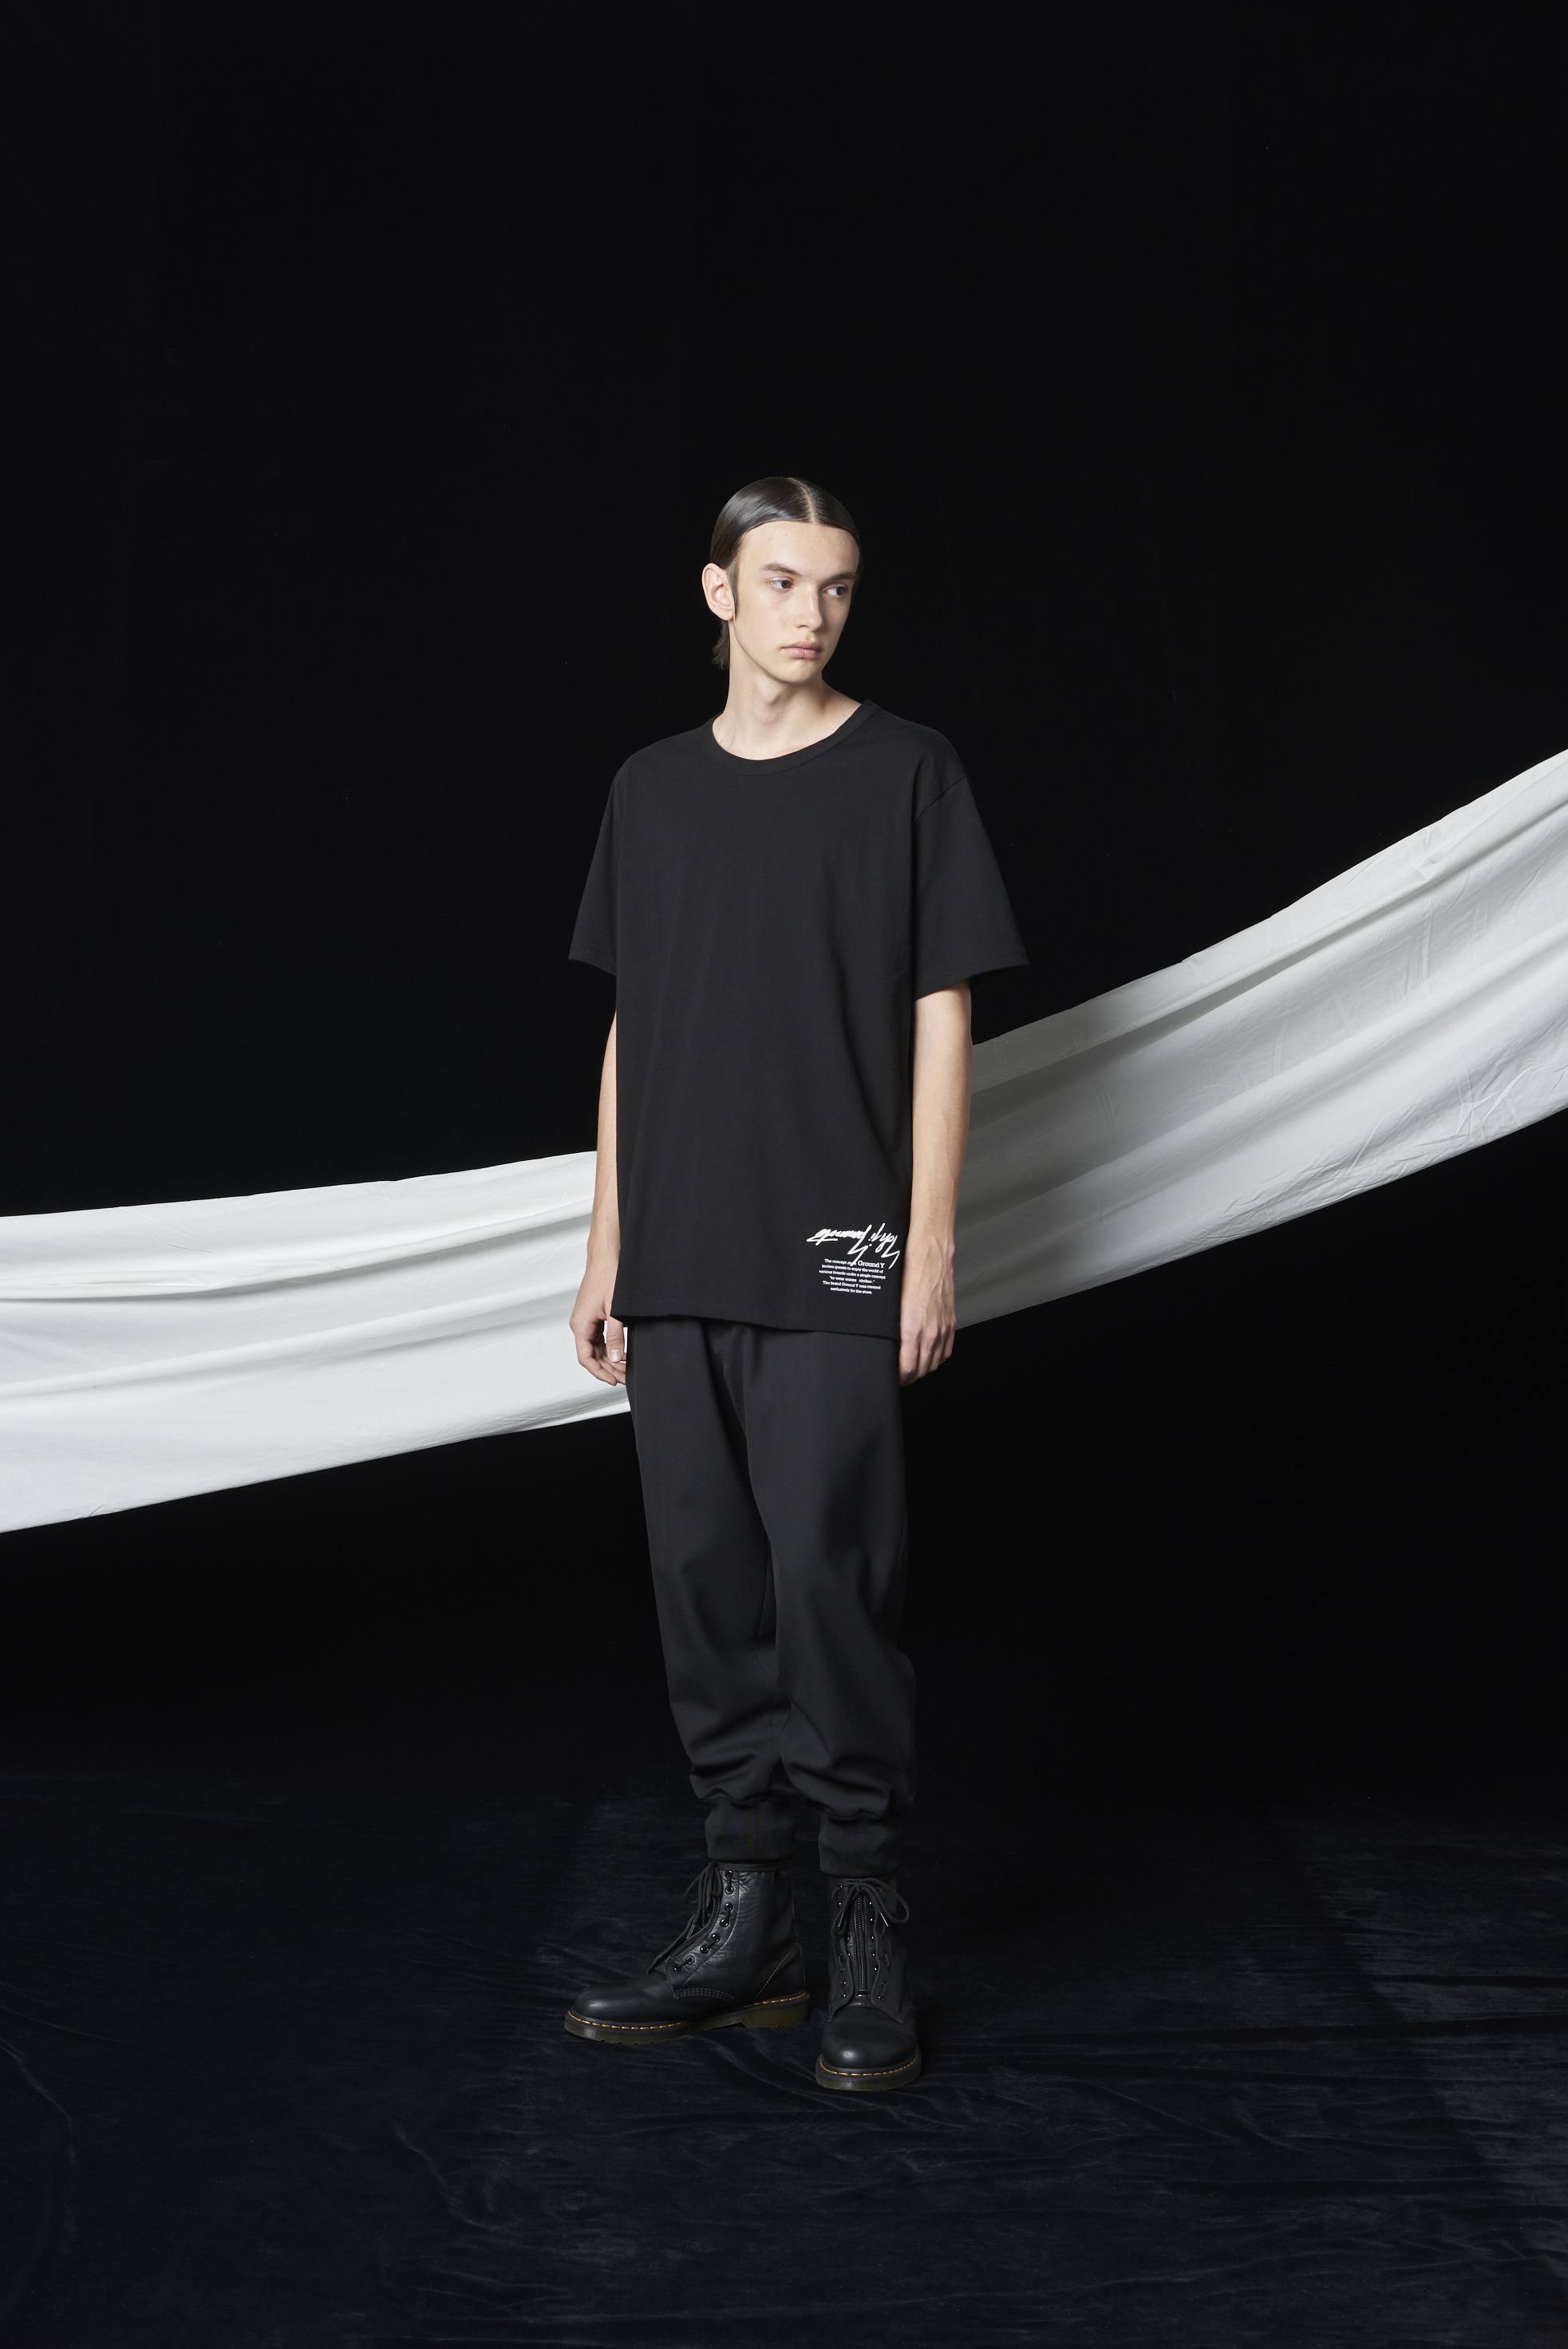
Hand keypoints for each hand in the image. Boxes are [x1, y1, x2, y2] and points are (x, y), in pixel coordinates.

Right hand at [570, 1257, 626, 1386]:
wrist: (606, 1257)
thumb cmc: (608, 1276)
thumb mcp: (615, 1310)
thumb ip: (616, 1335)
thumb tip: (615, 1356)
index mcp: (580, 1325)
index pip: (586, 1358)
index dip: (599, 1372)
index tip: (613, 1381)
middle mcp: (580, 1325)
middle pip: (591, 1356)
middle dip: (608, 1368)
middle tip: (626, 1377)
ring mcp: (586, 1321)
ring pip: (596, 1348)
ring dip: (610, 1359)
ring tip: (626, 1368)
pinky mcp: (593, 1317)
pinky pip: (599, 1338)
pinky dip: (610, 1347)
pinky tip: (622, 1353)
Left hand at [897, 1233, 955, 1385]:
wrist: (930, 1252)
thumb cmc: (908, 1270)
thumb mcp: (890, 1302)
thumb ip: (889, 1327)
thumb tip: (883, 1343)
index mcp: (912, 1328)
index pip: (906, 1368)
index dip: (897, 1377)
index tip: (890, 1376)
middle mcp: (930, 1331)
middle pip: (920, 1370)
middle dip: (908, 1377)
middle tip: (897, 1376)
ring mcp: (942, 1327)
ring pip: (934, 1363)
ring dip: (922, 1370)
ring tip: (911, 1369)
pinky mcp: (950, 1321)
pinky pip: (946, 1351)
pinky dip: (936, 1359)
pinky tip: (928, 1357)